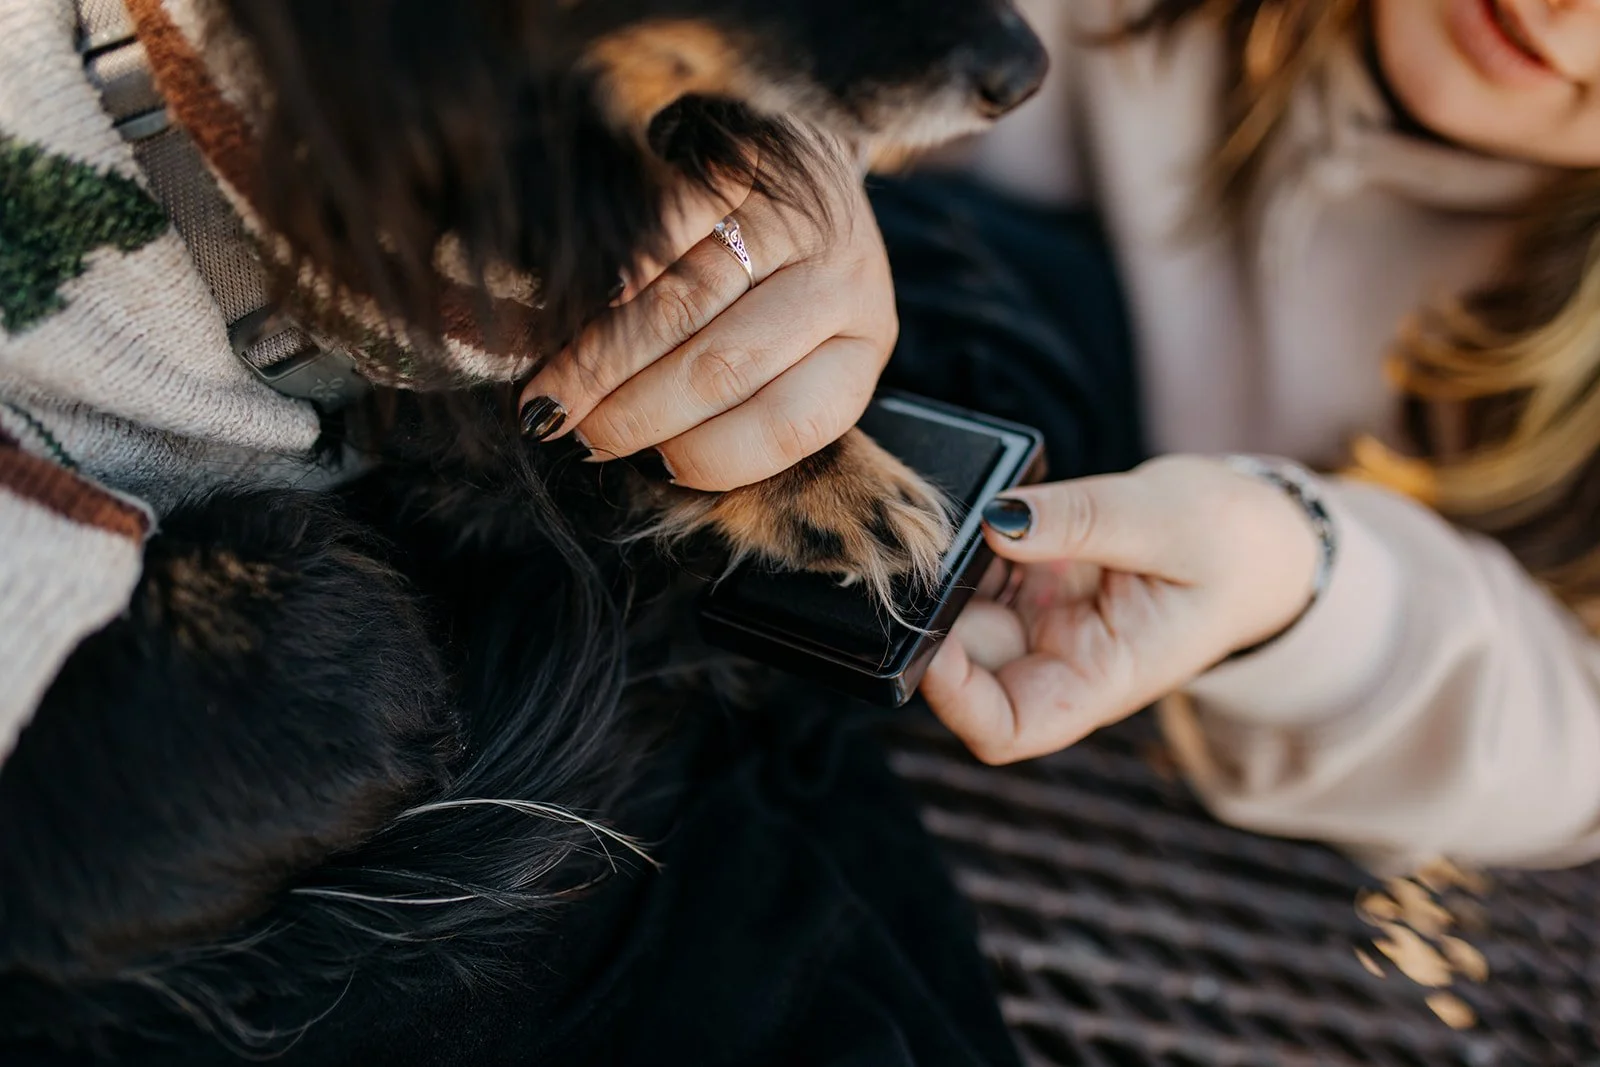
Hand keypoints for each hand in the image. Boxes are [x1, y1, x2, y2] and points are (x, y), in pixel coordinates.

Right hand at [517, 139, 895, 491]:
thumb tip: (607, 446)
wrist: (798, 158)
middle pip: (724, 367)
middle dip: (634, 412)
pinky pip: (661, 232)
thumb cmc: (772, 287)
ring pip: (684, 302)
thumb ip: (725, 408)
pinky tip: (566, 315)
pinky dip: (608, 283)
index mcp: (860, 348)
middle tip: (571, 434)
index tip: (646, 468)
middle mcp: (842, 280)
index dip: (706, 456)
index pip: (788, 423)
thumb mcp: (782, 357)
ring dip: (604, 359)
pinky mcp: (743, 159)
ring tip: (551, 396)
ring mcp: (797, 214)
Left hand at [920, 456, 1321, 764]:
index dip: (952, 696)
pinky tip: (993, 508)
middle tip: (937, 541)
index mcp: (1100, 679)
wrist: (1265, 537)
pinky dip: (972, 541)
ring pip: (964, 612)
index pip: (1004, 728)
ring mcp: (1045, 623)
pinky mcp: (1038, 583)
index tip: (934, 631)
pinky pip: (981, 570)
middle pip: (967, 663)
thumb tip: (996, 519)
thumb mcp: (1166, 520)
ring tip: (975, 517)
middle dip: (942, 609)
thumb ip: (1079, 521)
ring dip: (953, 568)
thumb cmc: (1235, 546)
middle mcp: (1061, 661)